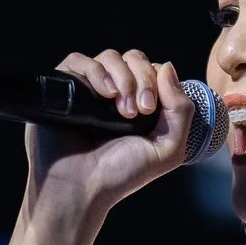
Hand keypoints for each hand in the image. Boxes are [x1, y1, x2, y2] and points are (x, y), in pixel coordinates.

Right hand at [24, 48, 199, 219]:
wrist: (81, 188)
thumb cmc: (121, 174)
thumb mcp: (167, 148)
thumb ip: (180, 110)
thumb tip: (167, 67)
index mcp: (139, 104)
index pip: (153, 70)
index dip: (156, 82)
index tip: (150, 110)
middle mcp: (115, 93)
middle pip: (134, 58)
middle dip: (142, 79)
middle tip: (138, 111)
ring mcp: (89, 89)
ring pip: (110, 56)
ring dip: (122, 77)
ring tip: (120, 109)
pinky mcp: (65, 88)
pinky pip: (79, 60)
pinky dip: (95, 71)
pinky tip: (103, 93)